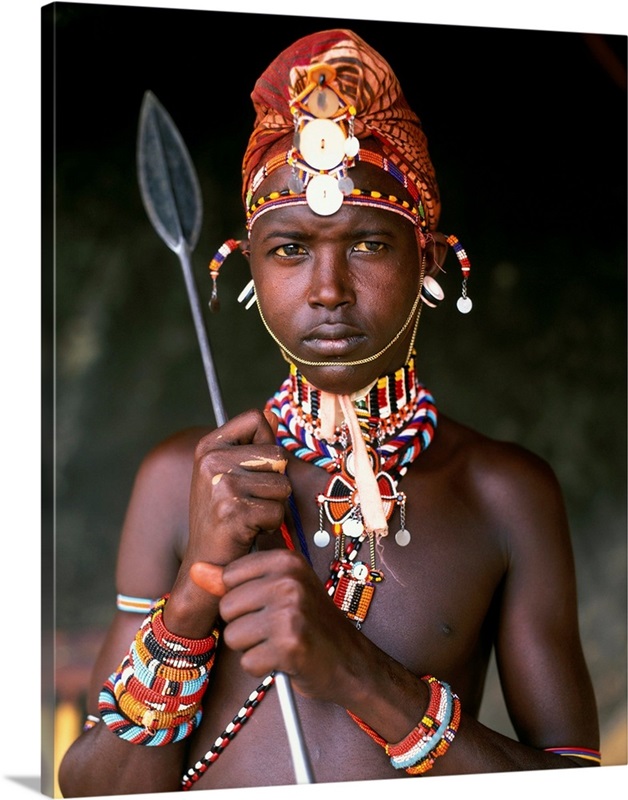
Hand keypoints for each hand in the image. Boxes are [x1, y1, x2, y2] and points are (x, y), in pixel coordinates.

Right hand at [186, 408, 290, 567]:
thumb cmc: (224, 516)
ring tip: (248, 516)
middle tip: (249, 501)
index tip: (251, 469)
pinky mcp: (233, 511)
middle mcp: (211, 460)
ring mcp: (221, 485)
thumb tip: (271, 413)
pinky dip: (269, 525)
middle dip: (275, 482)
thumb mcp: (231, 473)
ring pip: (282, 484)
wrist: (206, 561)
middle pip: (277, 454)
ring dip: (273, 505)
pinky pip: (276, 510)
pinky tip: (247, 531)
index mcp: (209, 446)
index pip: (256, 418)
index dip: (266, 444)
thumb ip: (253, 443)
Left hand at [191, 550, 363, 704]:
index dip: (242, 598)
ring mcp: (290, 612)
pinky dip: (263, 668)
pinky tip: (286, 660)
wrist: (350, 661)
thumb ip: (234, 581)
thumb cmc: (311, 624)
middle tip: (276, 628)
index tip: (269, 604)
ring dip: (252, 648)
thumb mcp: (277, 591)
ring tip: (280, 643)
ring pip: (233, 636)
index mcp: (286, 560)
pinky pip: (248, 662)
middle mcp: (289, 581)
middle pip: (227, 607)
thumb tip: (196, 569)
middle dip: (244, 625)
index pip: (229, 576)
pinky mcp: (289, 645)